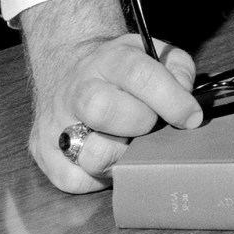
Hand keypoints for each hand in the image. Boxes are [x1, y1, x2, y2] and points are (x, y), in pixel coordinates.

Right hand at [21, 0, 201, 193]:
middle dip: (140, 124)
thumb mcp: (152, 53)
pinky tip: (109, 157)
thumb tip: (186, 101)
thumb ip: (177, 69)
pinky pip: (75, 180)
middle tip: (150, 125)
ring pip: (91, 154)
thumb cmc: (120, 69)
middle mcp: (77, 90)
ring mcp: (55, 123)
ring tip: (129, 144)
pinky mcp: (42, 152)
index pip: (139, 76)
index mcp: (108, 61)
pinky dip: (99, 178)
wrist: (68, 67)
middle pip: (105, 111)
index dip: (171, 100)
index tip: (191, 118)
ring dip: (121, 156)